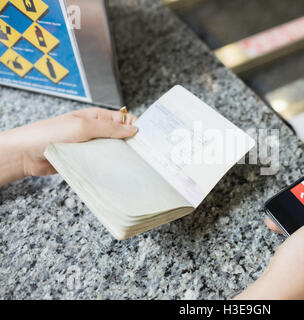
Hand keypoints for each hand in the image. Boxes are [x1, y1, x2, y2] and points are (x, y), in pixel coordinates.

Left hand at [0, 108, 136, 185]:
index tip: (147, 138)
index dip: (136, 126)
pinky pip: (102, 163)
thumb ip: (109, 128)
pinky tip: (120, 172)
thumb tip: (133, 129)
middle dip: (132, 144)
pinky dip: (110, 167)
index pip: (123, 119)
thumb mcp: (83, 126)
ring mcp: (91, 147)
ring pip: (113, 152)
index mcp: (97, 117)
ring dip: (121, 157)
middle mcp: (96, 131)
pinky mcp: (86, 161)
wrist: (26, 154)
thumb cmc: (51, 133)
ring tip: (136, 165)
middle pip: (121, 137)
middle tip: (146, 155)